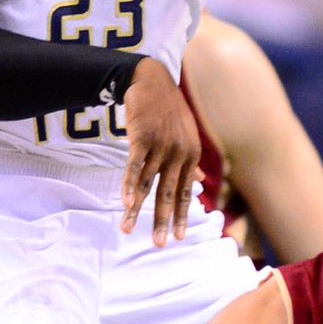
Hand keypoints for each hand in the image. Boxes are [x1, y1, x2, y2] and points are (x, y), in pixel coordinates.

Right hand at [119, 59, 199, 247]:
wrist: (151, 78)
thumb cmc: (167, 108)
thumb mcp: (185, 133)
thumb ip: (190, 159)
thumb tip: (198, 179)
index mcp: (191, 155)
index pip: (186, 192)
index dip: (182, 216)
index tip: (179, 238)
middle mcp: (179, 153)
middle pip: (169, 194)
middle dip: (163, 221)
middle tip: (159, 245)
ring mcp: (161, 146)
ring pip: (148, 184)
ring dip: (137, 210)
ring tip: (127, 230)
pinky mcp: (143, 137)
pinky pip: (134, 166)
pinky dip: (128, 186)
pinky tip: (124, 203)